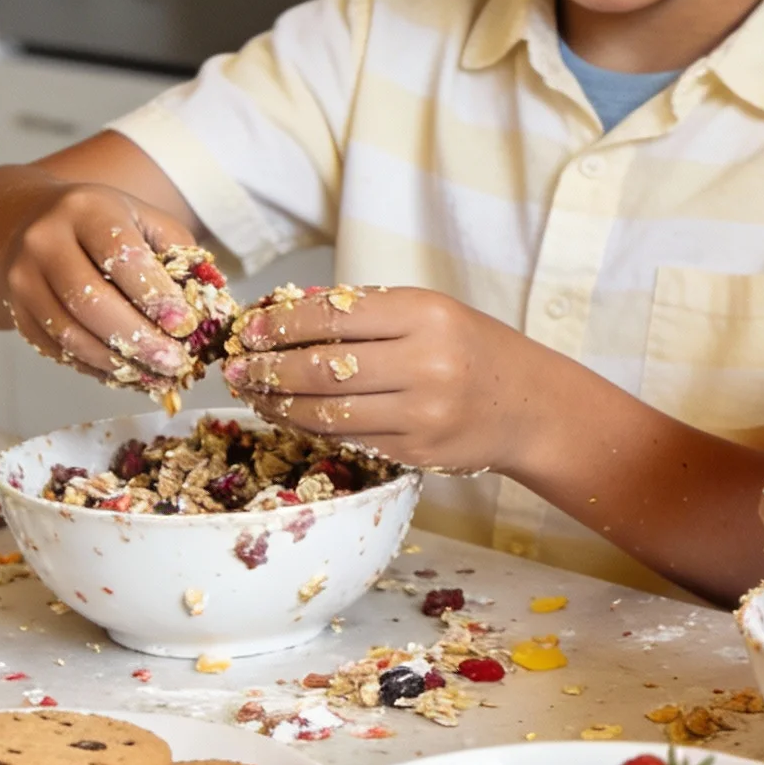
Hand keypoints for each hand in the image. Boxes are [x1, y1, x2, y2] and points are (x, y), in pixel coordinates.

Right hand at [0, 183, 201, 385]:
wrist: (28, 223)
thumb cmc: (105, 225)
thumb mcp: (145, 222)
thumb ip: (181, 257)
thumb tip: (214, 309)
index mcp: (87, 209)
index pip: (121, 256)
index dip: (154, 295)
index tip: (186, 325)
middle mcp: (46, 241)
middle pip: (90, 302)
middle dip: (137, 340)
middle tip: (174, 363)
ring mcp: (23, 279)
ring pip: (69, 333)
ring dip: (116, 363)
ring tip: (155, 377)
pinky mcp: (16, 312)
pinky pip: (55, 350)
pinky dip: (94, 368)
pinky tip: (126, 375)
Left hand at [221, 287, 532, 473]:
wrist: (528, 407)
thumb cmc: (473, 350)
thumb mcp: (431, 312)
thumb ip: (367, 312)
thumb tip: (285, 313)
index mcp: (426, 316)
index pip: (334, 317)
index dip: (281, 325)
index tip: (248, 329)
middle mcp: (426, 364)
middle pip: (322, 369)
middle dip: (267, 368)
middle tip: (236, 367)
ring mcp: (421, 414)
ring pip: (327, 411)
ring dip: (280, 403)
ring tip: (254, 393)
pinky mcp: (415, 452)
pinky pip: (348, 438)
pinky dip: (312, 426)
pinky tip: (291, 414)